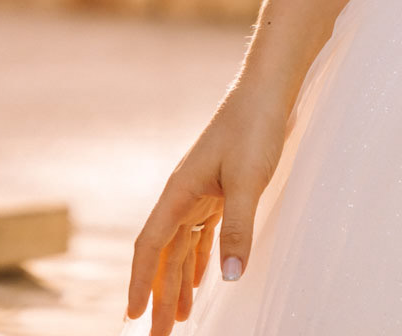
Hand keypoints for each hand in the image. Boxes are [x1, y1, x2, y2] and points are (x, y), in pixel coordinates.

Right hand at [126, 88, 286, 331]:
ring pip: (182, 247)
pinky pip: (202, 235)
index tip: (133, 315)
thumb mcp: (248, 180)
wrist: (268, 90)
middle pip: (165, 254)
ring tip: (176, 319)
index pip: (150, 245)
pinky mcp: (220, 190)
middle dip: (159, 295)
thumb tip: (230, 278)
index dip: (141, 281)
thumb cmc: (254, 127)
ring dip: (178, 282)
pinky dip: (199, 261)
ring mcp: (200, 192)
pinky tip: (202, 281)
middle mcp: (184, 194)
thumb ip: (238, 229)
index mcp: (180, 191)